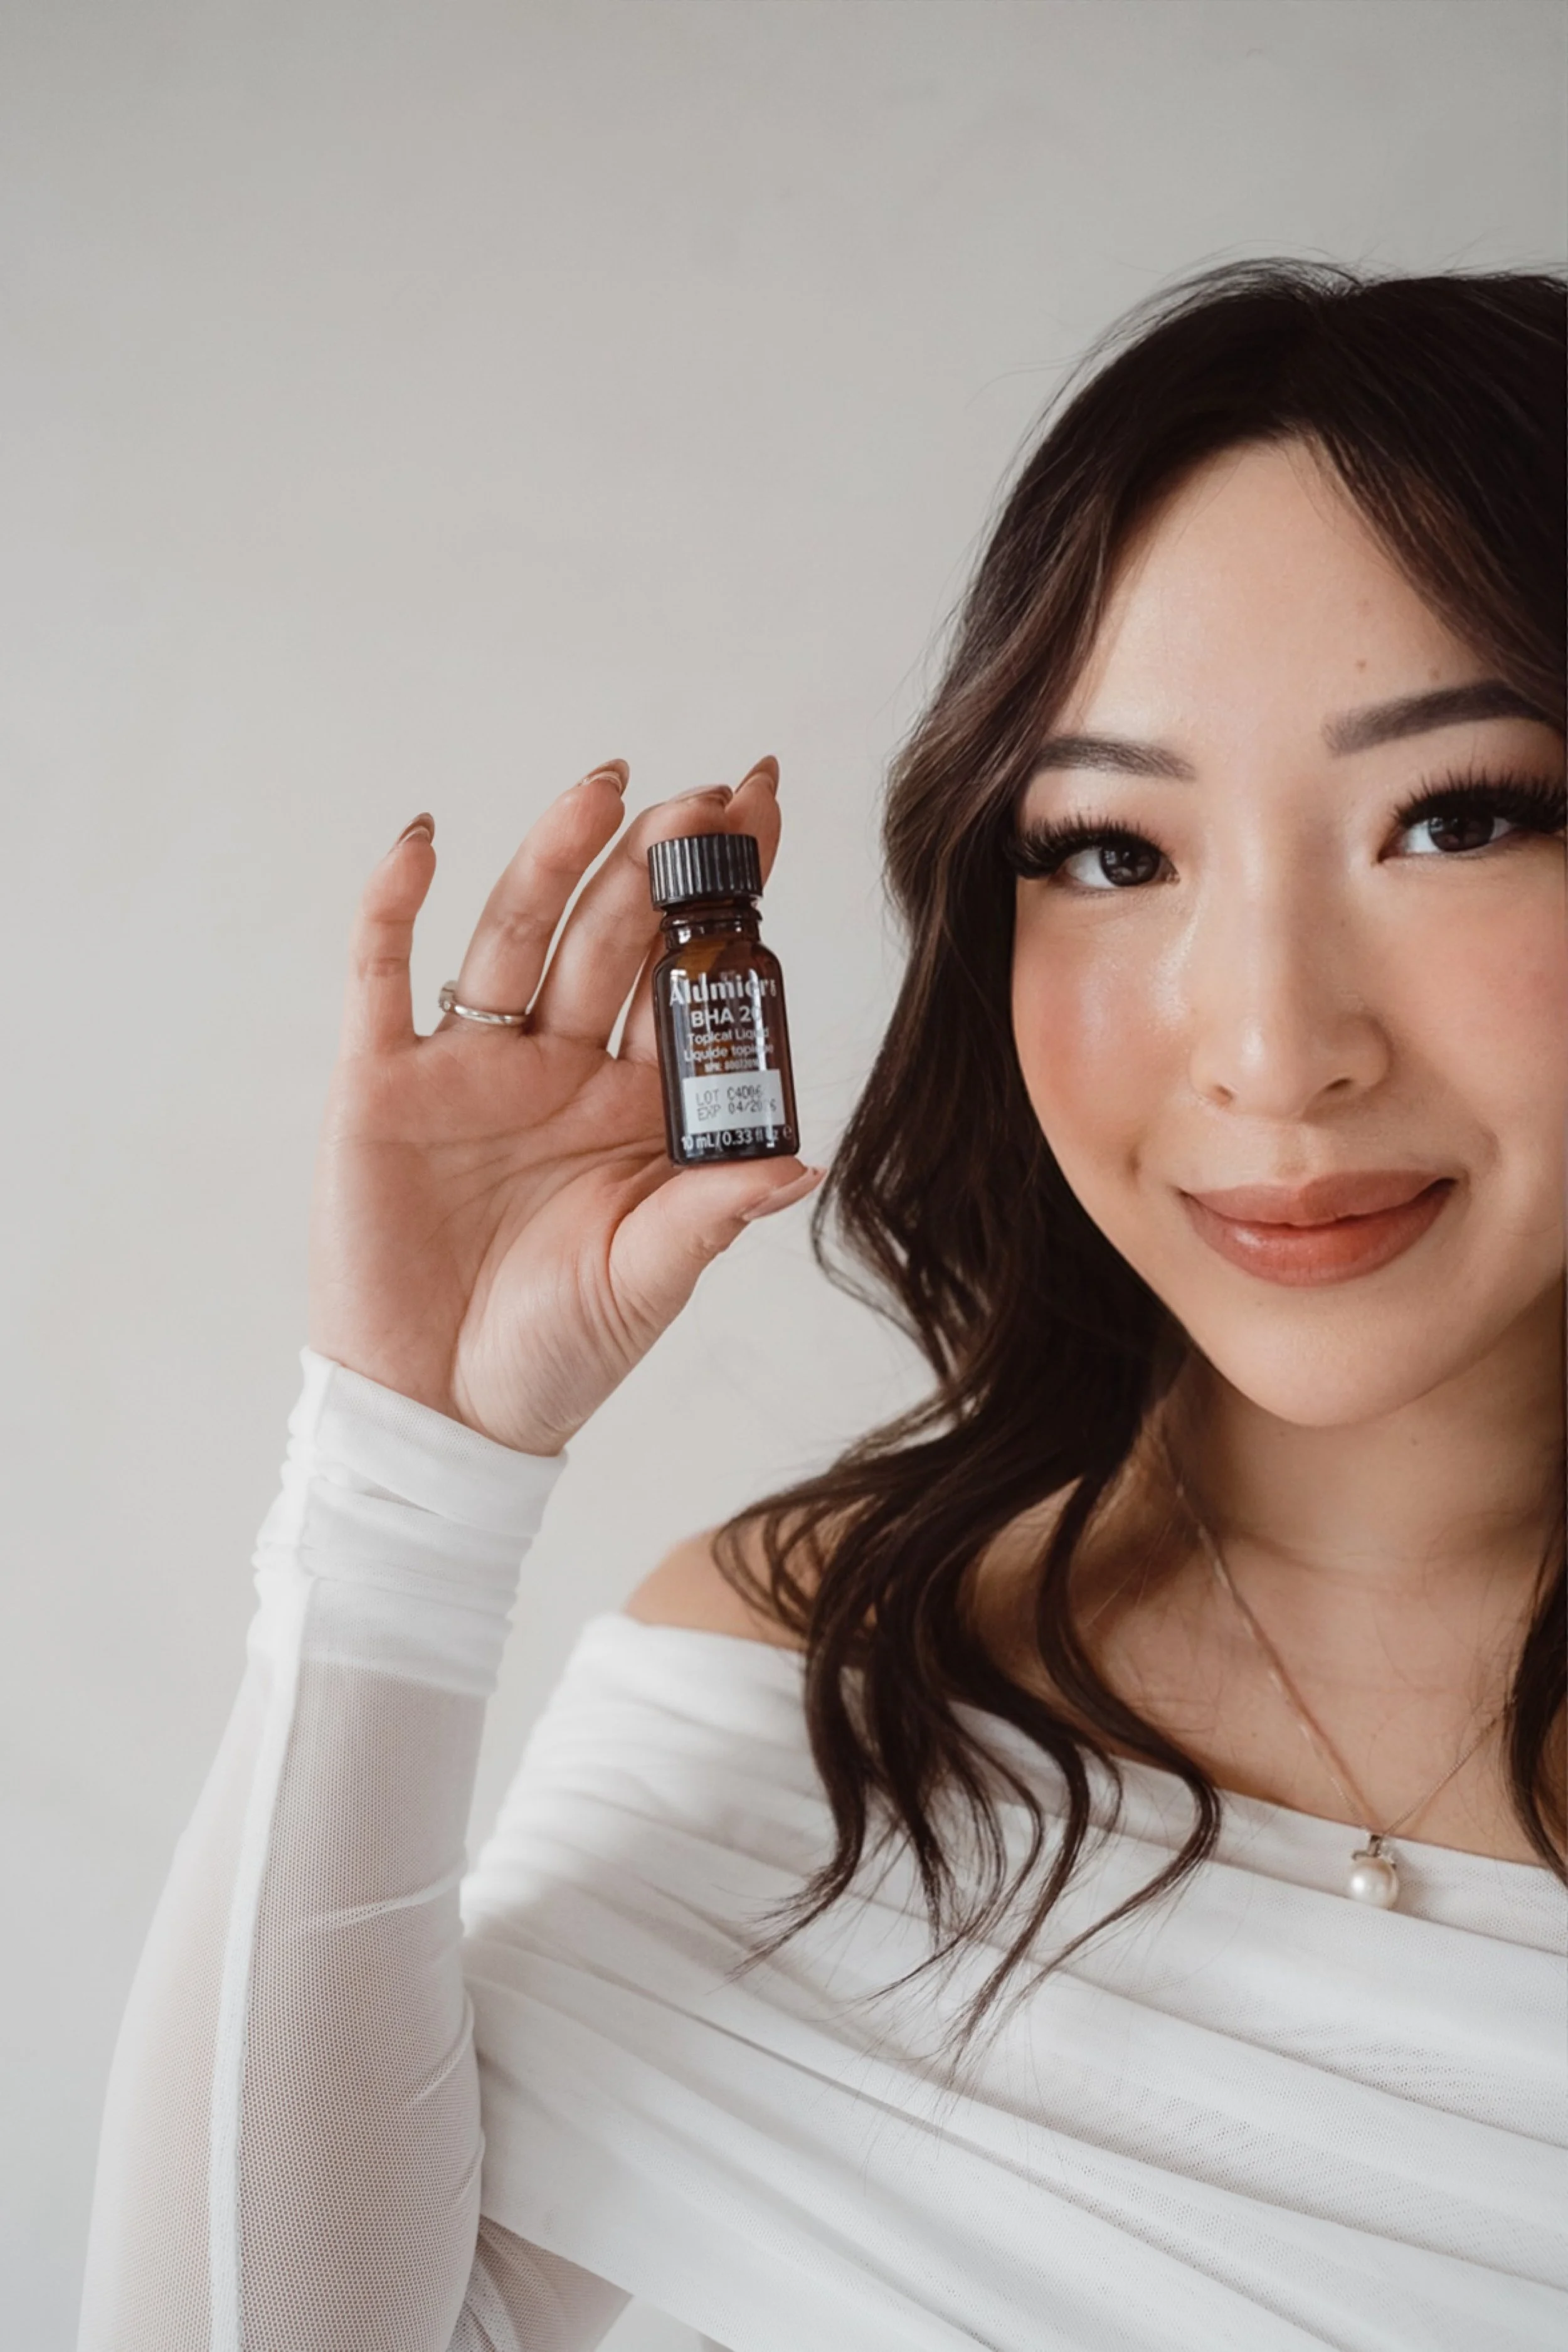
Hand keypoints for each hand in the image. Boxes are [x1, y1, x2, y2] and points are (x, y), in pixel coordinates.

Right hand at [306, 758, 820, 1453]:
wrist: (444, 1414)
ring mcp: (472, 1067)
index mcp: (637, 1103)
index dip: (729, 892)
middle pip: (612, 936)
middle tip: (706, 798)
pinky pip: (383, 975)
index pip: (690, 975)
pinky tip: (424, 842)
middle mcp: (559, 1066)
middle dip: (659, 864)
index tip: (768, 805)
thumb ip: (715, 1210)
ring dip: (556, 859)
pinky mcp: (385, 1084)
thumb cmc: (556, 1353)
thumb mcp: (652, 1278)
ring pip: (515, 935)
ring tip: (606, 791)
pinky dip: (394, 904)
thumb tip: (806, 1161)